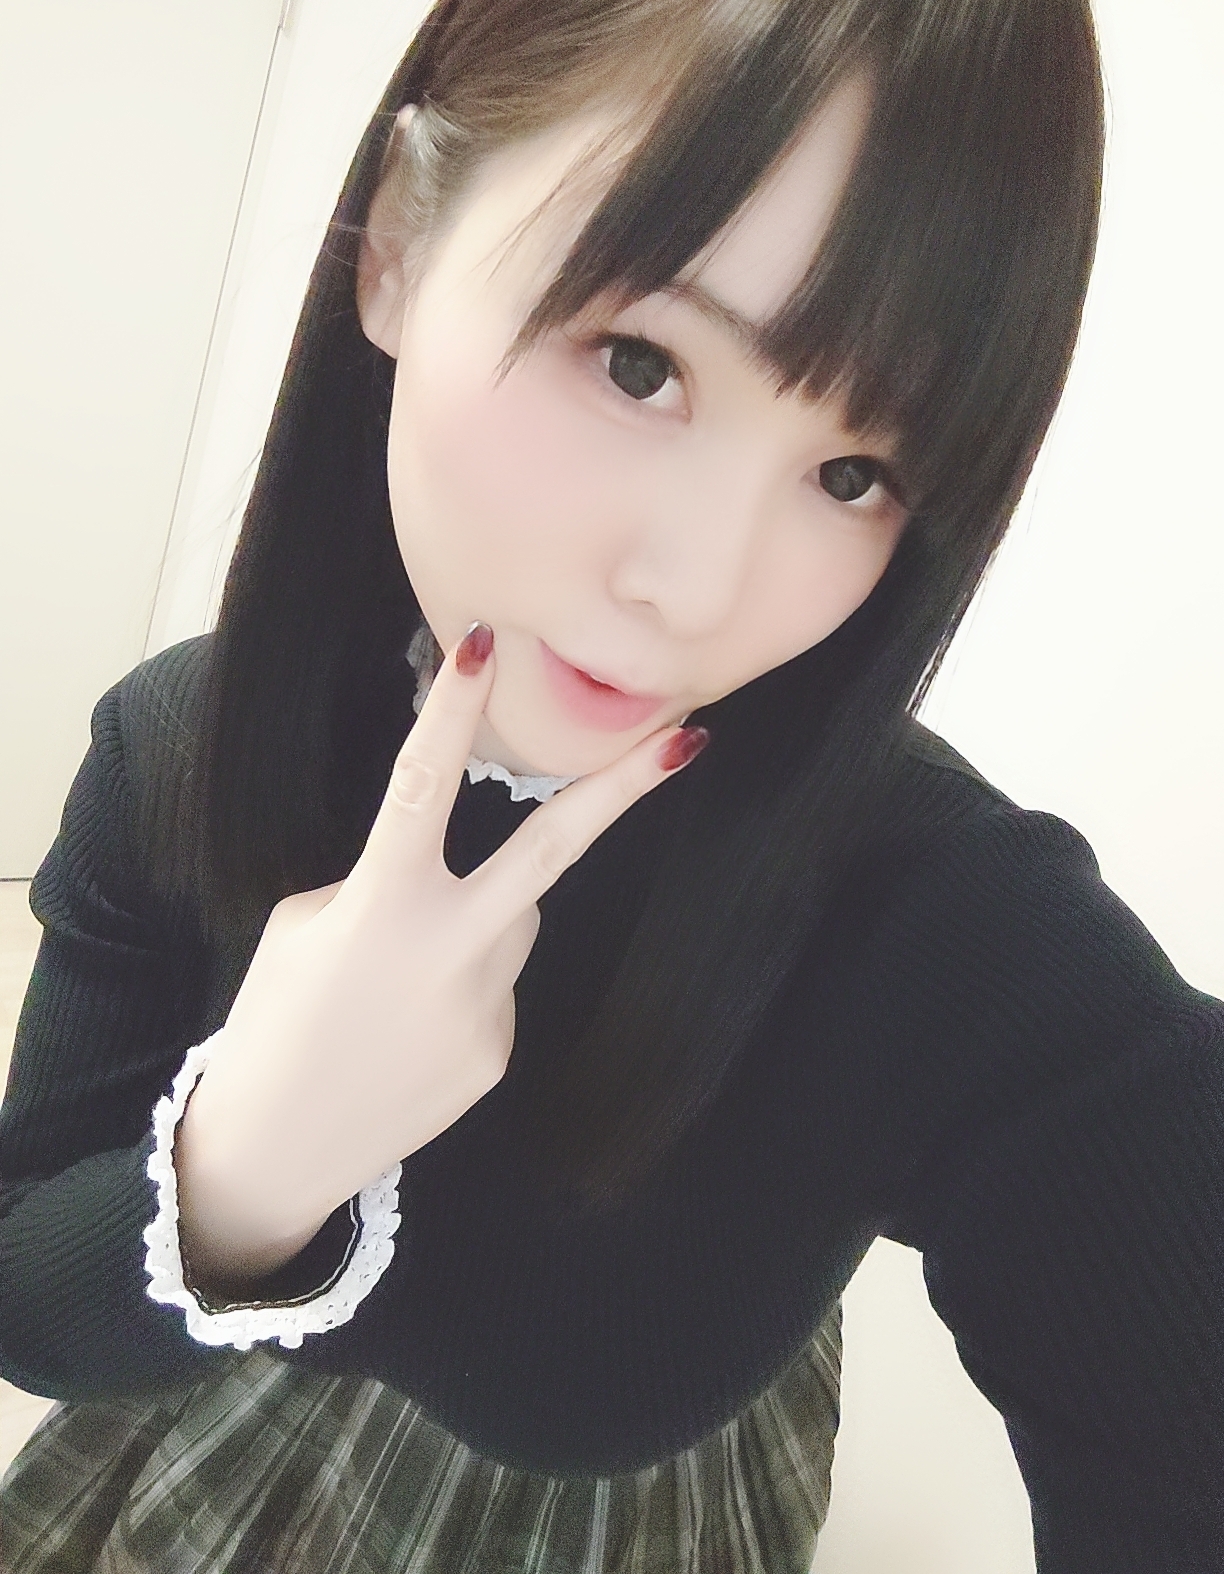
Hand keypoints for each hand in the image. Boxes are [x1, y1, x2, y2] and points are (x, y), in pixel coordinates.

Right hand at [180, 622, 708, 1238]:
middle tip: (688, 740)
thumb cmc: (274, 1021)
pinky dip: (461, 987)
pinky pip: (497, 985)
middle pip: (552, 850)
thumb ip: (382, 887)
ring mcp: (487, 1004)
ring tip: (397, 980)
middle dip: (621, 791)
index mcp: (382, 904)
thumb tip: (441, 882)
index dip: (453, 711)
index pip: (422, 785)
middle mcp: (450, 948)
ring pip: (512, 922)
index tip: (484, 646)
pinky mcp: (501, 1049)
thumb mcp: (303, 928)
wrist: (278, 1148)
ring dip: (475, 920)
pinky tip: (410, 1029)